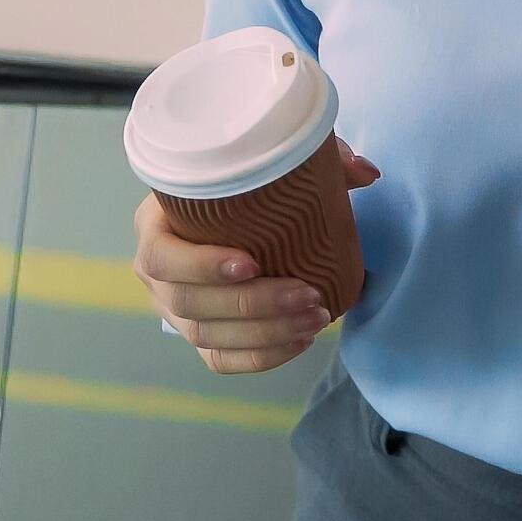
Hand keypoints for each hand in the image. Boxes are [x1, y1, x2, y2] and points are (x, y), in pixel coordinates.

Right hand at [131, 138, 380, 375]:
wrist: (230, 215)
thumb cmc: (241, 187)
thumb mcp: (267, 163)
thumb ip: (311, 159)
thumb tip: (366, 173)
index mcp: (155, 225)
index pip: (159, 256)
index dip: (201, 266)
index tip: (252, 263)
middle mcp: (156, 275)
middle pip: (190, 303)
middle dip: (254, 305)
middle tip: (308, 295)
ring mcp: (173, 312)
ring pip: (207, 336)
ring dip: (266, 332)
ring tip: (316, 318)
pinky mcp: (198, 337)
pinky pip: (220, 361)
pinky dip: (262, 357)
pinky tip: (300, 340)